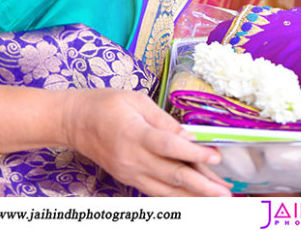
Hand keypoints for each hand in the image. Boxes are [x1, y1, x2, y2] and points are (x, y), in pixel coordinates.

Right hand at [62, 89, 231, 196]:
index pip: (170, 147)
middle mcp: (132, 158)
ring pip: (166, 191)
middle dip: (202, 186)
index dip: (195, 153)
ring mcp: (129, 172)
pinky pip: (155, 191)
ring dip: (193, 197)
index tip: (216, 155)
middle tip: (225, 192)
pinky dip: (176, 196)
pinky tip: (193, 198)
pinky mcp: (127, 179)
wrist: (74, 122)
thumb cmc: (106, 103)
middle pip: (172, 176)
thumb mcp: (136, 100)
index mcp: (135, 133)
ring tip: (216, 201)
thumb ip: (164, 120)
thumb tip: (189, 136)